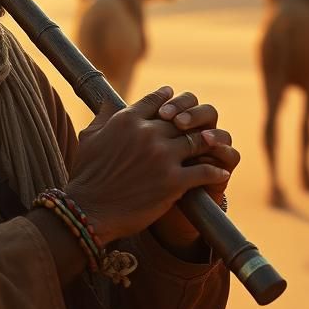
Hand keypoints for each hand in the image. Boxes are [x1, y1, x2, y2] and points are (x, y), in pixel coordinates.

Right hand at [65, 86, 231, 244]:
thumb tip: (111, 101)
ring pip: (197, 141)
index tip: (175, 97)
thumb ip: (104, 116)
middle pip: (181, 120)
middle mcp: (148, 133)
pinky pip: (204, 171)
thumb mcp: (89, 138)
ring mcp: (162, 157)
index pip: (156, 101)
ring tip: (217, 146)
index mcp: (127, 120)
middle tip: (202, 125)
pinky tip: (221, 173)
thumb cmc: (86, 176)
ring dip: (209, 144)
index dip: (169, 98)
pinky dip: (216, 171)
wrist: (89, 211)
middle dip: (192, 122)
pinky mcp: (173, 181)